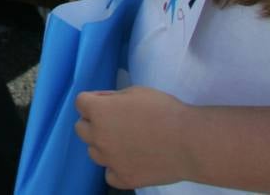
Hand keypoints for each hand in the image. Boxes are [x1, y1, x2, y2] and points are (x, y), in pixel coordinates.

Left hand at [75, 87, 194, 188]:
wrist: (189, 142)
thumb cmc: (164, 110)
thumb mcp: (136, 91)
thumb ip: (114, 98)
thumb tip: (104, 104)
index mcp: (99, 112)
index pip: (80, 102)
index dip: (94, 100)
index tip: (110, 102)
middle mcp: (98, 136)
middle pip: (81, 128)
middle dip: (94, 122)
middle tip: (116, 122)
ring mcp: (109, 160)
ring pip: (93, 152)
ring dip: (104, 145)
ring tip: (127, 142)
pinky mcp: (123, 178)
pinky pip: (109, 174)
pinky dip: (116, 168)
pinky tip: (130, 161)